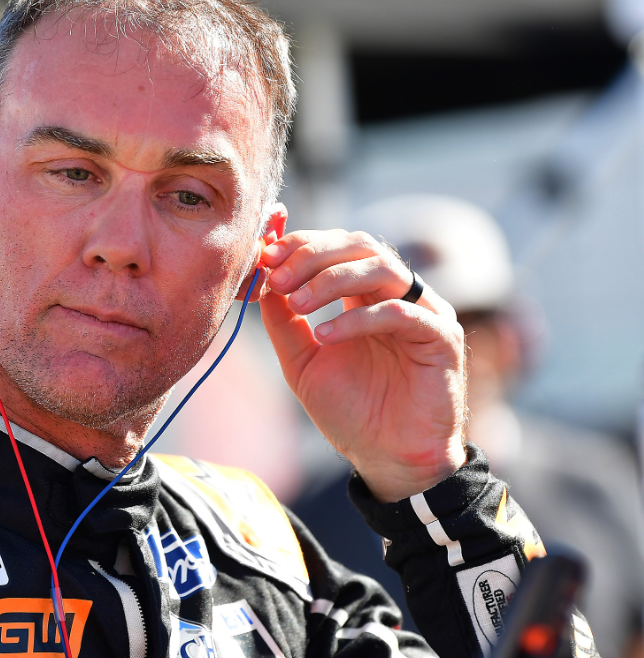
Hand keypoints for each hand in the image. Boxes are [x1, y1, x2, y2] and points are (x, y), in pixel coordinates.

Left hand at [258, 229, 467, 502]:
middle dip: (314, 254)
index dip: (302, 244)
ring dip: (332, 279)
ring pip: (383, 269)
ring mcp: (425, 313)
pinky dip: (359, 319)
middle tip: (277, 276)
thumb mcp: (302, 362)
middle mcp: (399, 296)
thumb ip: (283, 323)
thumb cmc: (351, 410)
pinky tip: (326, 336)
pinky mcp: (442, 339)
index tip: (266, 256)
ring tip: (297, 304)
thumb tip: (261, 282)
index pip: (338, 247)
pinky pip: (403, 313)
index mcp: (367, 295)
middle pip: (361, 246)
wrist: (387, 459)